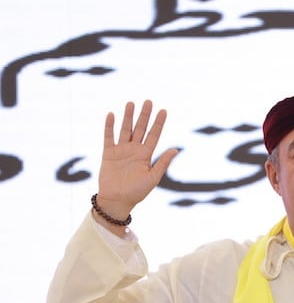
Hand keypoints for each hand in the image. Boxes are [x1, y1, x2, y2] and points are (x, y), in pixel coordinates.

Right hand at [95, 100, 178, 220]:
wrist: (117, 200)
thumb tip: (176, 149)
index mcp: (146, 155)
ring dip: (128, 117)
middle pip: (140, 128)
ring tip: (131, 103)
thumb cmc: (137, 192)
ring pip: (125, 129)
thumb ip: (163, 163)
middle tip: (148, 101)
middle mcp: (134, 150)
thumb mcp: (153, 177)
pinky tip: (111, 115)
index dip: (159, 123)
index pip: (154, 135)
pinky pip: (108, 137)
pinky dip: (109, 126)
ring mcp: (121, 150)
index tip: (164, 110)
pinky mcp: (108, 153)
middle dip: (144, 115)